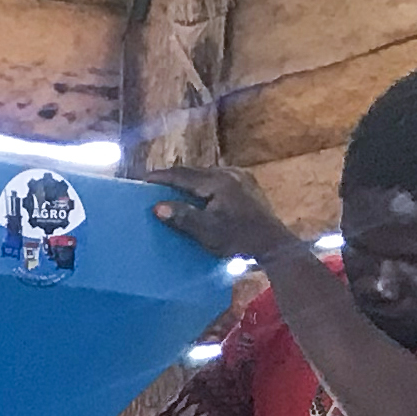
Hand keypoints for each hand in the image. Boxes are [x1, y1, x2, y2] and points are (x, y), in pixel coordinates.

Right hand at [148, 163, 295, 269]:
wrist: (272, 244)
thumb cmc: (238, 239)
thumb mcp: (206, 231)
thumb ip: (182, 217)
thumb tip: (157, 207)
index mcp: (218, 182)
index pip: (183, 175)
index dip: (162, 177)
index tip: (144, 179)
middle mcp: (230, 173)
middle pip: (195, 171)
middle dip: (175, 177)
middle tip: (156, 183)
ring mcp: (241, 177)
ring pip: (208, 174)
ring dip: (190, 180)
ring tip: (175, 187)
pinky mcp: (248, 185)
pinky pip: (219, 178)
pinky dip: (204, 183)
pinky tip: (201, 192)